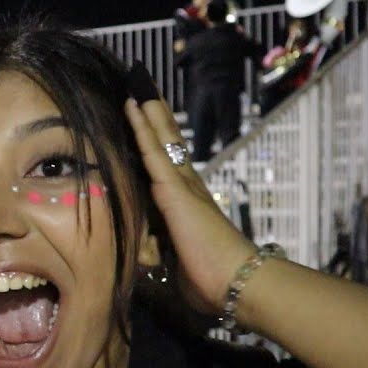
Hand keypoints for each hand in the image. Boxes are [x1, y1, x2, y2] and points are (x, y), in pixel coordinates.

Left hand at [124, 94, 255, 313]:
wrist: (233, 281)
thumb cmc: (207, 276)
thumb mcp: (173, 262)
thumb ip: (158, 251)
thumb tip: (142, 255)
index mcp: (186, 202)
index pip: (168, 165)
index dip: (158, 141)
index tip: (148, 120)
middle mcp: (186, 186)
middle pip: (168, 142)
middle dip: (155, 116)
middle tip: (142, 89)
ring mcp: (182, 185)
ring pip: (161, 139)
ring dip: (149, 112)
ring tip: (137, 86)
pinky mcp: (175, 190)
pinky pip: (154, 152)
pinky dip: (142, 128)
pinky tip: (133, 107)